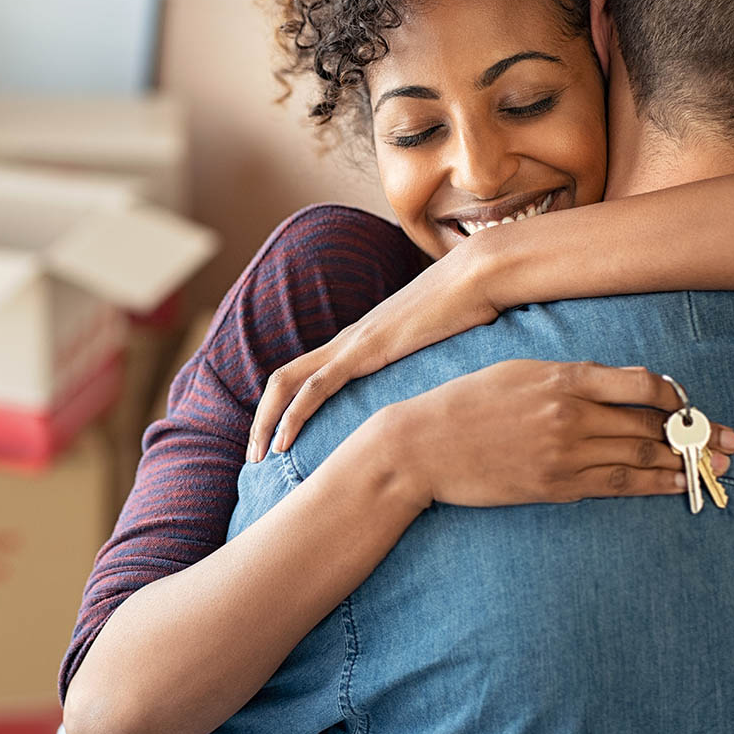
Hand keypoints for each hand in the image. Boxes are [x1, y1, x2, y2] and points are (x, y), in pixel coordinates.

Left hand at [248, 239, 499, 460]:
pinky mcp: (365, 350)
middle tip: (254, 456)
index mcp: (361, 342)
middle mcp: (347, 341)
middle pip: (284, 378)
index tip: (279, 443)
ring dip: (266, 421)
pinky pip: (316, 386)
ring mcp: (353, 343)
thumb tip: (442, 396)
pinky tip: (283, 442)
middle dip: (261, 418)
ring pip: (288, 382)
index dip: (285, 407)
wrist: (478, 277)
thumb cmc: (469, 310)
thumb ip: (429, 367)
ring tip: (257, 457)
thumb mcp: (442, 348)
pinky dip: (293, 414)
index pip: (306, 375)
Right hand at [371, 361, 733, 509]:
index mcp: (562, 378)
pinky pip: (616, 486)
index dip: (674, 395)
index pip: (641, 384)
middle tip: (731, 440)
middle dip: (696, 433)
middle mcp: (571, 414)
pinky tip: (675, 486)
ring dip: (684, 462)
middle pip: (651, 424)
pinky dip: (652, 485)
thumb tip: (612, 386)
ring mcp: (565, 454)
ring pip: (641, 457)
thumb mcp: (517, 371)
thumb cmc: (466, 401)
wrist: (424, 445)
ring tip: (717, 466)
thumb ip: (567, 376)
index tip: (687, 402)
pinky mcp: (555, 486)